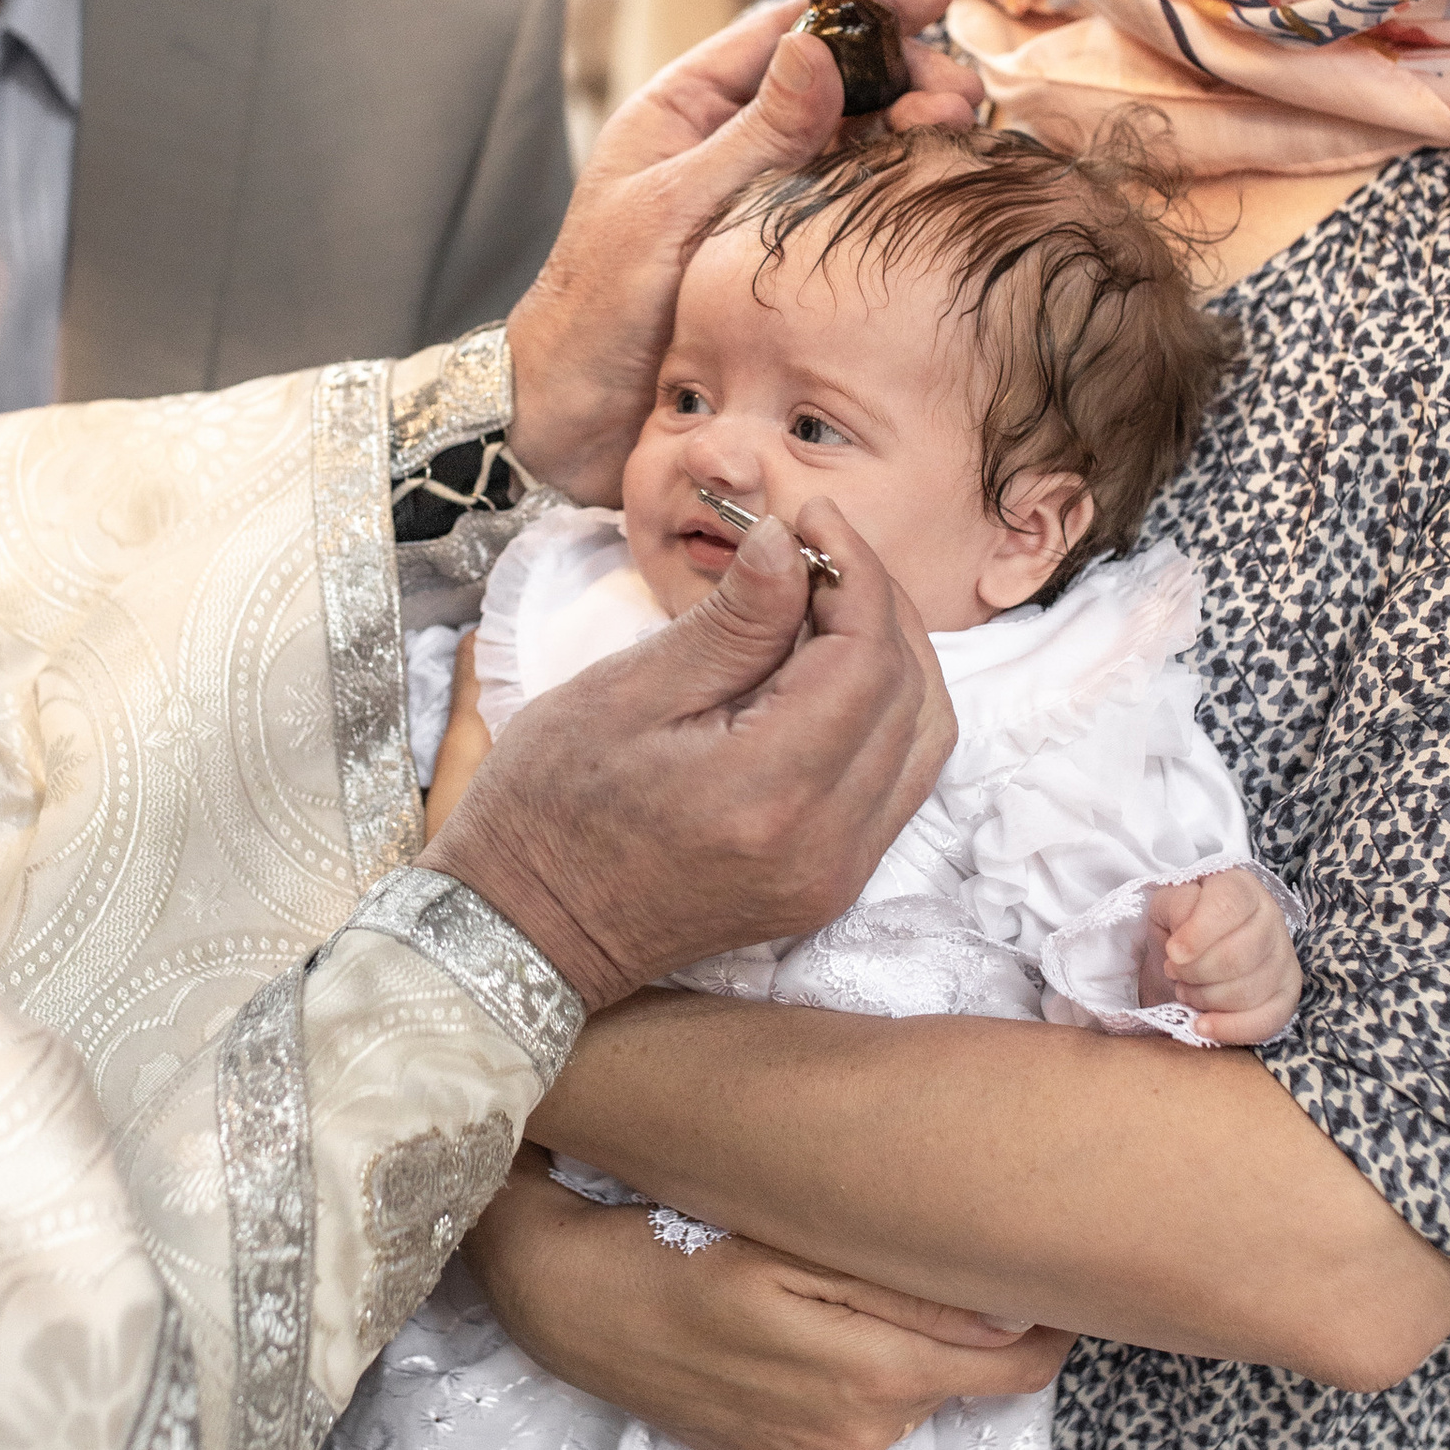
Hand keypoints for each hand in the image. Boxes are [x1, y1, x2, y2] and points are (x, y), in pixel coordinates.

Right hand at [424, 502, 954, 1010]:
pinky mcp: (832, 886)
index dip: (853, 572)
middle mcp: (824, 846)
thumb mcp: (624, 693)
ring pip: (923, 739)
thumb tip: (790, 543)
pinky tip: (826, 676)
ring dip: (891, 658)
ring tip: (825, 607)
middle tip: (813, 554)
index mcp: (766, 794)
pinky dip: (883, 714)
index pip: (866, 658)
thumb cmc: (548, 807)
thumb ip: (729, 622)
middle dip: (876, 606)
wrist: (525, 928)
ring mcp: (836, 876)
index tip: (808, 520)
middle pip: (910, 694)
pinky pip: (898, 783)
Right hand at [465, 1151, 1072, 1449]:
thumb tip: (1007, 1313)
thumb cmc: (671, 1236)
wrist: (558, 1296)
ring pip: (903, 1399)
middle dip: (960, 1330)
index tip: (1046, 1277)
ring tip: (831, 1294)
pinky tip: (790, 1341)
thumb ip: (900, 1286)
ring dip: (894, 1352)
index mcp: (865, 1374)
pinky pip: (850, 1427)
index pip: (1009, 1368)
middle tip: (922, 1261)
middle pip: (959, 1380)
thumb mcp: (785, 1244)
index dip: (1042, 1324)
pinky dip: (842, 1385)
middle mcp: (850, 1435)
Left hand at [504, 0, 973, 502]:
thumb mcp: (674, 208)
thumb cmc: (597, 306)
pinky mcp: (785, 260)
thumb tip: (815, 49)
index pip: (783, 35)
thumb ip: (752, 136)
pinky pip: (851, 208)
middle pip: (833, 87)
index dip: (860, 9)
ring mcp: (762, 204)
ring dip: (909, 130)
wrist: (576, 415)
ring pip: (852, 145)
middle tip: (959, 90)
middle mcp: (730, 148)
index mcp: (686, 111)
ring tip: (960, 127)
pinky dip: (896, 190)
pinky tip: (937, 184)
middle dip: (902, 75)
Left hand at [1150, 869, 1302, 1045]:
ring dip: (1205, 998)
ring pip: (1249, 990)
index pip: (1228, 905)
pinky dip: (1231, 1028)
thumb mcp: (1167, 906)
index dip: (1198, 933)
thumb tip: (1182, 946)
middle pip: (1237, 956)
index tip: (1173, 953)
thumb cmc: (1180, 925)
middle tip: (1174, 972)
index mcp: (1241, 887)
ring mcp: (1284, 956)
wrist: (1191, 953)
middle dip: (1195, 972)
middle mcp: (1271, 917)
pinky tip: (1203, 1025)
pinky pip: (1268, 1020)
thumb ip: (1175, 910)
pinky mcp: (1288, 993)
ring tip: (1185, 990)